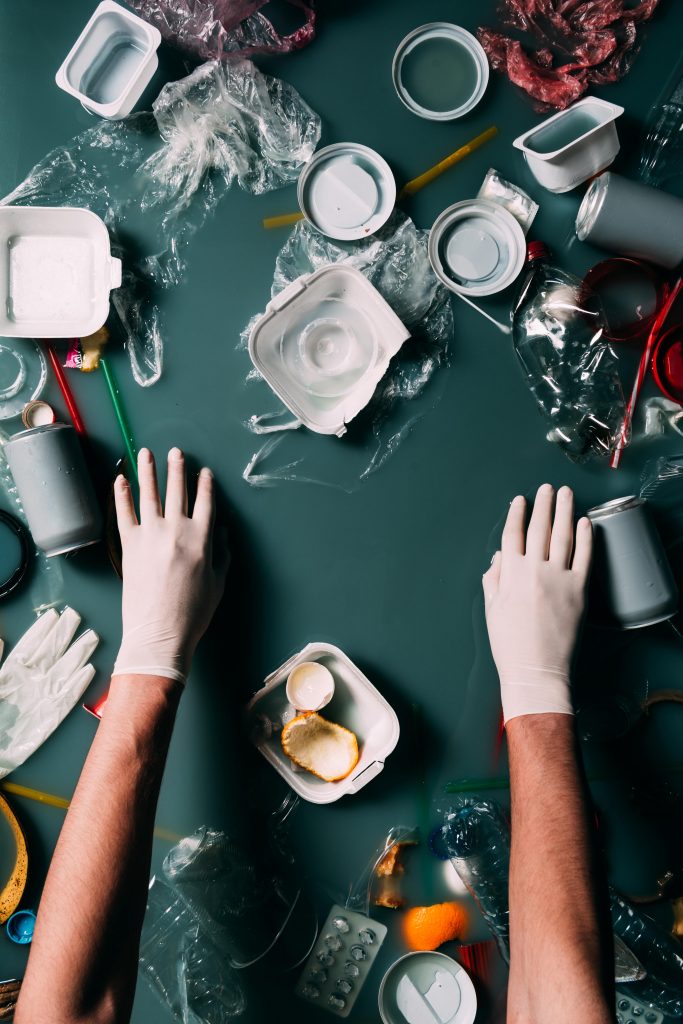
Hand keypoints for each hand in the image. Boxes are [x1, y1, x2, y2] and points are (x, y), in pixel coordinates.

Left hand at [0, 607, 97, 777]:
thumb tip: (0, 639)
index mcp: (10, 674)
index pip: (29, 646)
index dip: (41, 631)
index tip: (53, 615)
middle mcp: (28, 683)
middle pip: (50, 654)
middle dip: (63, 635)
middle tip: (76, 617)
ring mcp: (40, 698)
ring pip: (63, 671)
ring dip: (77, 655)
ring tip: (91, 637)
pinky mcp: (49, 719)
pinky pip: (67, 698)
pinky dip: (78, 685)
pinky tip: (89, 670)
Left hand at [113, 448, 229, 683]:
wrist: (160, 632)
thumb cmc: (193, 613)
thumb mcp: (218, 583)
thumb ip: (222, 554)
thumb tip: (222, 534)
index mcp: (202, 539)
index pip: (206, 502)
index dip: (206, 484)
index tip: (205, 472)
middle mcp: (177, 530)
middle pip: (178, 490)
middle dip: (178, 468)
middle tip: (176, 452)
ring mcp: (151, 535)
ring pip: (150, 494)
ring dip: (149, 470)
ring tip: (147, 453)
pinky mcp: (129, 545)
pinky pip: (124, 513)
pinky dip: (121, 494)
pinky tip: (120, 479)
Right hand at [482, 484, 591, 723]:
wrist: (536, 668)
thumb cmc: (510, 643)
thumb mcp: (492, 608)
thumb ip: (494, 578)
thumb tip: (499, 556)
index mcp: (510, 574)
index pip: (512, 535)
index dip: (516, 515)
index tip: (520, 500)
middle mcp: (535, 570)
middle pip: (539, 529)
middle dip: (543, 505)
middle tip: (547, 488)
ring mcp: (559, 578)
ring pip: (562, 536)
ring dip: (564, 512)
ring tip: (566, 495)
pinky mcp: (579, 589)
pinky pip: (584, 557)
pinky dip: (585, 538)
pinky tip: (585, 523)